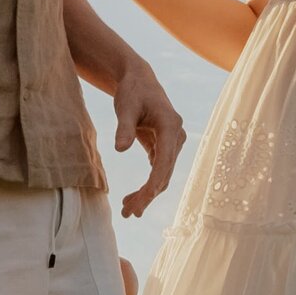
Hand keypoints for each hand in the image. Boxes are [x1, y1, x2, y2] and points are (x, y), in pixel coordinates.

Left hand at [105, 58, 185, 214]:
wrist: (139, 81)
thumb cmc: (132, 91)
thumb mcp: (125, 106)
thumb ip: (123, 127)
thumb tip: (119, 149)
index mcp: (170, 125)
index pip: (164, 160)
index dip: (154, 183)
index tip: (142, 200)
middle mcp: (176, 136)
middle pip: (165, 173)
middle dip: (148, 195)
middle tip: (129, 213)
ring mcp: (172, 143)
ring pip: (162, 175)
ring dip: (147, 194)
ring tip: (127, 210)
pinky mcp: (164, 147)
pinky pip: (158, 171)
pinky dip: (147, 186)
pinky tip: (132, 198)